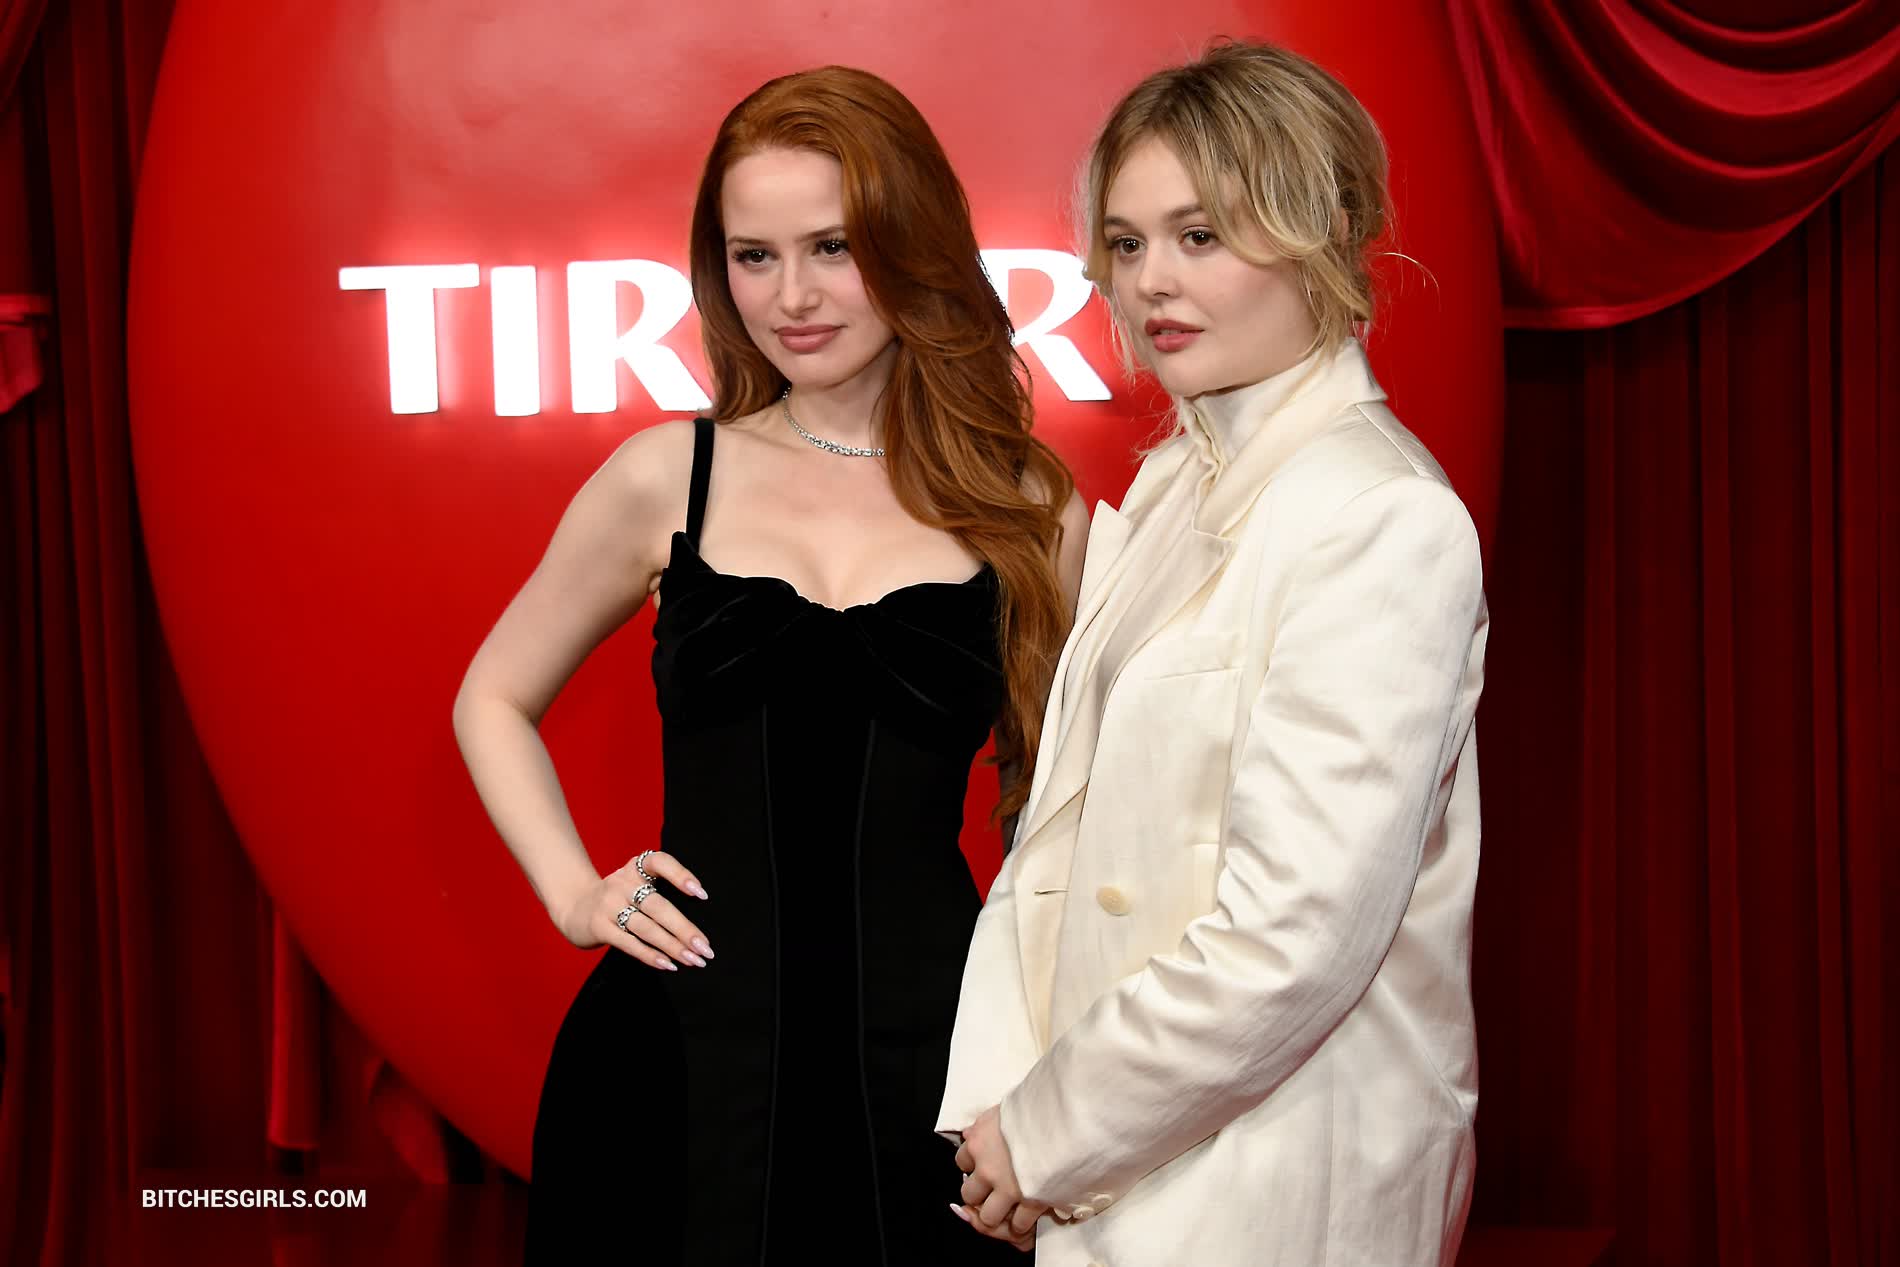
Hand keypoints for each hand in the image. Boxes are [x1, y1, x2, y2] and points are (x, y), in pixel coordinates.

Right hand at [552, 850, 712, 970]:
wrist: (573, 906)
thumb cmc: (617, 898)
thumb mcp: (634, 883)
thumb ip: (659, 893)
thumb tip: (695, 926)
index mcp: (635, 868)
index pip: (660, 862)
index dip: (680, 875)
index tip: (702, 894)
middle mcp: (622, 883)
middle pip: (658, 906)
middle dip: (685, 929)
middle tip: (706, 948)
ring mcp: (608, 905)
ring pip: (647, 928)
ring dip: (673, 946)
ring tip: (694, 960)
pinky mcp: (599, 927)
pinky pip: (629, 943)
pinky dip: (651, 955)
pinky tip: (669, 964)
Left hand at [952, 1105, 1046, 1248]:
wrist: (1066, 1117)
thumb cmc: (1037, 1107)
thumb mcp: (1004, 1108)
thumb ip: (985, 1124)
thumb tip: (969, 1133)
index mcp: (979, 1141)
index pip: (961, 1161)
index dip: (973, 1166)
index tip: (983, 1166)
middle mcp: (987, 1167)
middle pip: (969, 1194)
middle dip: (980, 1195)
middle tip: (993, 1191)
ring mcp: (1007, 1188)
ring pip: (988, 1216)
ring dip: (997, 1214)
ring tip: (1008, 1208)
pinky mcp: (1030, 1201)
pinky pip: (1018, 1224)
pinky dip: (1022, 1223)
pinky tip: (1028, 1215)